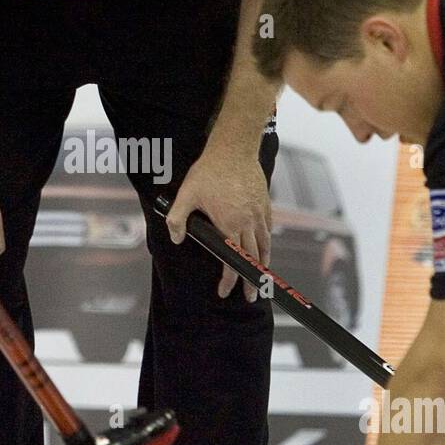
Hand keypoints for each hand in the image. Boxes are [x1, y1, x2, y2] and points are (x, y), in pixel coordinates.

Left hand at [166, 145, 270, 299]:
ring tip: (261, 276)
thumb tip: (176, 238)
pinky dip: (267, 243)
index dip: (229, 280)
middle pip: (253, 259)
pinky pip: (268, 230)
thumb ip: (177, 219)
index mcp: (230, 225)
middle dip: (251, 280)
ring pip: (265, 246)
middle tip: (252, 295)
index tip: (225, 292)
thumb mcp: (186, 194)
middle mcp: (248, 223)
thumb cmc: (209, 170)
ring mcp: (259, 214)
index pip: (232, 262)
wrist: (233, 149)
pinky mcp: (265, 204)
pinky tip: (263, 247)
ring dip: (263, 264)